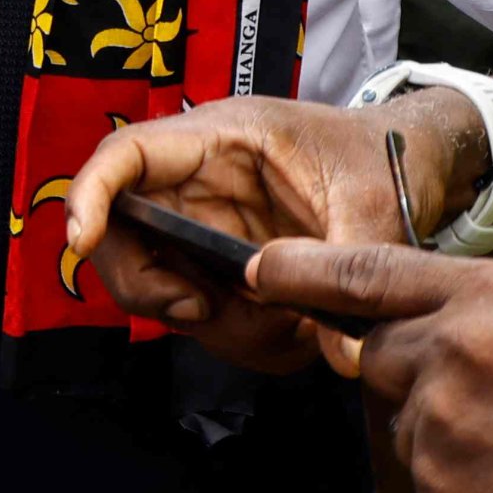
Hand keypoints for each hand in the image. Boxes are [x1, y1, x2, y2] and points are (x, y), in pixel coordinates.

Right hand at [59, 93, 482, 375]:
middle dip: (145, 283)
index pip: (126, 155)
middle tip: (198, 310)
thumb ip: (352, 269)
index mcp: (220, 139)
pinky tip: (287, 329)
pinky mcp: (219, 264)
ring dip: (202, 317)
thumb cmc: (381, 159)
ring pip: (155, 280)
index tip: (83, 241)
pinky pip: (198, 308)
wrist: (410, 167)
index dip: (91, 195)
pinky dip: (233, 332)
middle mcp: (196, 182)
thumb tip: (338, 353)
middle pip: (121, 232)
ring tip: (280, 326)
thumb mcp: (373, 204)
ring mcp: (203, 226)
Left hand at [244, 239, 492, 492]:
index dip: (303, 271)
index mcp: (488, 298)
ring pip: (405, 431)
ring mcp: (442, 432)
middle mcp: (451, 354)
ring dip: (447, 446)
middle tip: (492, 409)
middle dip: (412, 378)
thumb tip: (412, 337)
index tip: (260, 269)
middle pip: (377, 357)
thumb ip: (473, 323)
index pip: (366, 272)